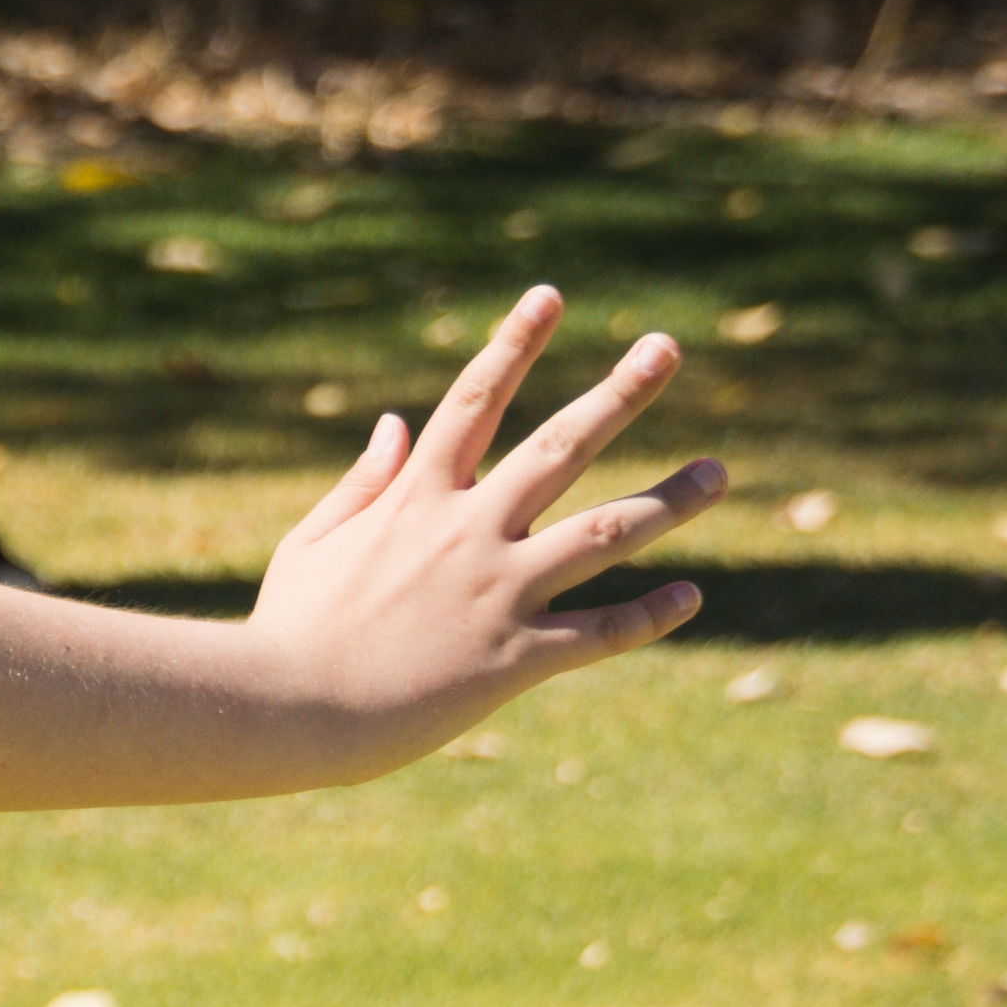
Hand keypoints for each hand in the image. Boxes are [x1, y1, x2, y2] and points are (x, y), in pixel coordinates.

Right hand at [242, 289, 713, 745]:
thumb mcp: (311, 543)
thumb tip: (396, 423)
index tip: (549, 295)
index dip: (513, 343)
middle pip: (561, 446)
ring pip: (605, 533)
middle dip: (618, 392)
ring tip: (719, 472)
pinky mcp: (513, 658)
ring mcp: (497, 592)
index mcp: (416, 498)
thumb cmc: (288, 631)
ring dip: (669, 500)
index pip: (476, 400)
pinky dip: (648, 616)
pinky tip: (690, 596)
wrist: (287, 711)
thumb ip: (361, 482)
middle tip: (666, 347)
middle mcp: (468, 532)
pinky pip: (599, 634)